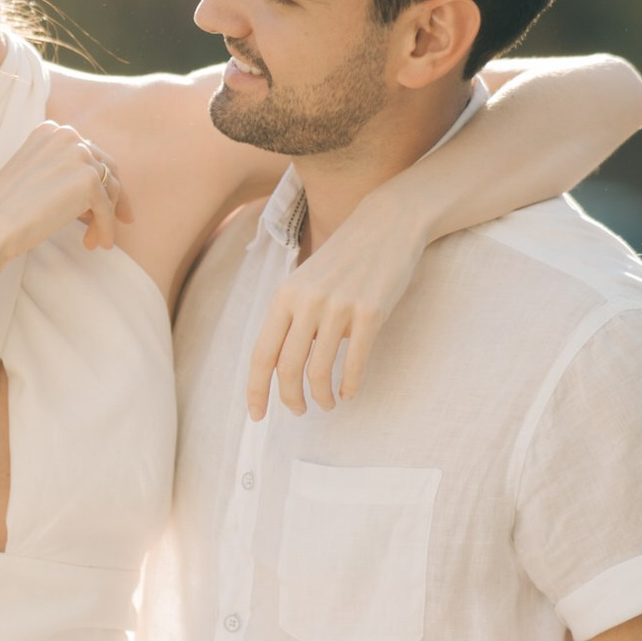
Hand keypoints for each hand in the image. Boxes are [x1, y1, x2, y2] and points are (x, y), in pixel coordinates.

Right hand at [0, 121, 133, 267]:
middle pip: (106, 166)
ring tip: (95, 240)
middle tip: (121, 220)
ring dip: (106, 216)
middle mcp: (66, 135)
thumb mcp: (33, 175)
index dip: (99, 178)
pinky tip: (99, 244)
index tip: (104, 200)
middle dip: (114, 196)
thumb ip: (61, 170)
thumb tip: (97, 186)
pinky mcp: (87, 179)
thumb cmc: (4, 209)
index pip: (88, 152)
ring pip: (110, 187)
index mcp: (50, 130)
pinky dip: (106, 228)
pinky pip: (107, 208)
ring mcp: (78, 154)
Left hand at [246, 196, 424, 418]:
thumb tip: (282, 365)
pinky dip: (349, 386)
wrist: (386, 225)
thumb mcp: (305, 282)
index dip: (255, 390)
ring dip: (321, 397)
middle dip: (290, 399)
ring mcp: (338, 307)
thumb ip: (292, 317)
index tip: (256, 415)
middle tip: (298, 412)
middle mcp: (306, 302)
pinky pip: (354, 363)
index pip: (261, 353)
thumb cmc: (344, 259)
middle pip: (287, 368)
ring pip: (319, 370)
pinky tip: (349, 393)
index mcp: (284, 296)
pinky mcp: (370, 313)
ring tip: (326, 403)